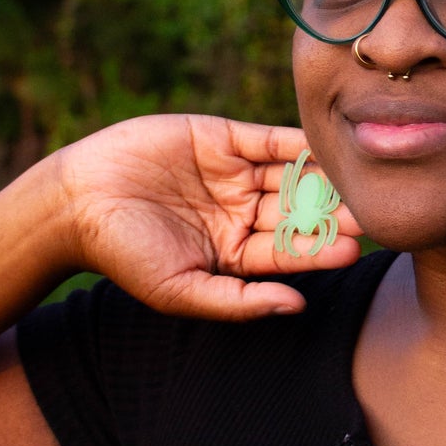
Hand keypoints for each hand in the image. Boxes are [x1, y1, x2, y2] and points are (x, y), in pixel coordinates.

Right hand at [52, 114, 361, 320]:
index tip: (352, 250)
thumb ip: (239, 302)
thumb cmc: (125, 256)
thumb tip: (296, 307)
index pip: (290, 253)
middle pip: (299, 212)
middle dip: (332, 213)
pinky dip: (296, 142)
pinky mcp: (223, 138)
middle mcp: (244, 213)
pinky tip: (326, 144)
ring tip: (355, 178)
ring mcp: (236, 174)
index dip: (319, 250)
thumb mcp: (181, 291)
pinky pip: (268, 140)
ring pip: (291, 175)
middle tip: (370, 211)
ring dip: (321, 178)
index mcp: (238, 253)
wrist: (75, 202)